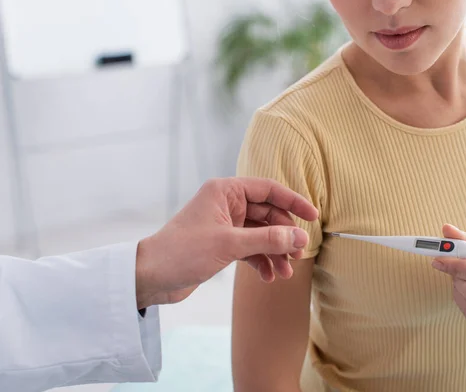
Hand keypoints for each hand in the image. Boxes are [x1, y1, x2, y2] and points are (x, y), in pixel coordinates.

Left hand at [135, 177, 318, 308]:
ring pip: (261, 234)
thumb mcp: (229, 244)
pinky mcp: (222, 245)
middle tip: (299, 254)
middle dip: (284, 235)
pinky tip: (269, 276)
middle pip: (268, 214)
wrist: (151, 277)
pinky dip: (261, 261)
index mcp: (225, 191)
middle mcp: (226, 204)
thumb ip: (267, 239)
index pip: (268, 189)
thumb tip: (300, 237)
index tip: (313, 216)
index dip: (293, 201)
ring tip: (285, 272)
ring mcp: (225, 225)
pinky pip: (250, 249)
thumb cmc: (183, 252)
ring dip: (275, 252)